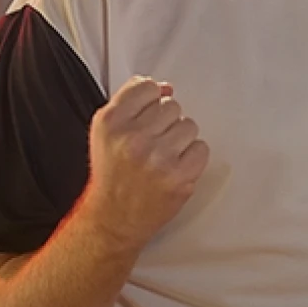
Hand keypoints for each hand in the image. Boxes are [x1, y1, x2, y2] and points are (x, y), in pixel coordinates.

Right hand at [82, 77, 209, 250]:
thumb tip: (166, 87)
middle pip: (171, 105)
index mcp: (111, 122)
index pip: (147, 87)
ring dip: (180, 140)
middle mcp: (133, 137)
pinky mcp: (179, 176)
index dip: (152, 102)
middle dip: (166, 123)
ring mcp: (158, 157)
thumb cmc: (112, 174)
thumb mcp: (106, 131)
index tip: (148, 117)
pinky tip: (175, 168)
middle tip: (152, 145)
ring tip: (163, 157)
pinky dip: (192, 158)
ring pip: (189, 125)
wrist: (114, 219)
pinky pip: (201, 148)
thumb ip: (131, 102)